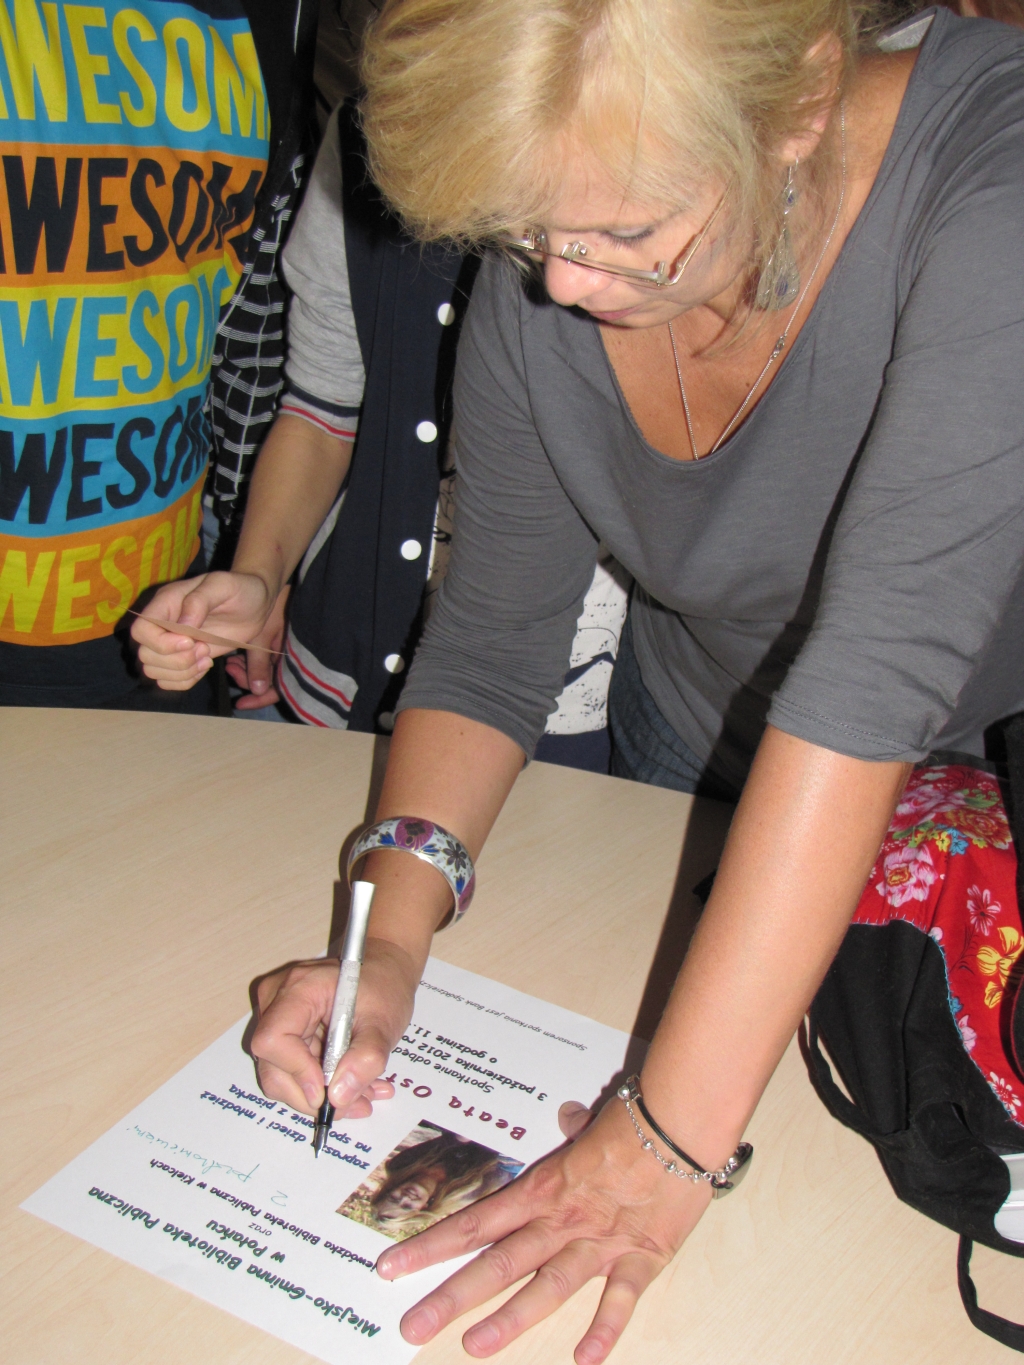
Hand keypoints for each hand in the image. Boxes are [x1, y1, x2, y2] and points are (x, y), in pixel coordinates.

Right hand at [131, 571, 273, 689]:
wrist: (255, 603)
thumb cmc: (239, 589)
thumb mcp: (222, 585)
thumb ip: (199, 601)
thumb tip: (183, 626)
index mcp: (165, 603)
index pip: (141, 630)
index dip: (161, 643)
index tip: (190, 641)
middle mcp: (162, 625)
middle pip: (145, 655)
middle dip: (177, 661)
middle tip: (205, 650)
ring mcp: (170, 644)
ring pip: (154, 671)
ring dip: (182, 672)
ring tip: (206, 658)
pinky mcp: (182, 659)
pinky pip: (167, 681)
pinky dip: (185, 681)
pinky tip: (204, 667)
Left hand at [226, 585, 289, 708]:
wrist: (266, 585)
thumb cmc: (268, 608)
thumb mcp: (262, 636)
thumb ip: (258, 663)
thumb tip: (256, 690)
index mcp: (292, 660)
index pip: (279, 689)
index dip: (261, 699)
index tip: (241, 702)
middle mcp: (286, 660)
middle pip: (267, 684)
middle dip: (248, 682)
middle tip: (232, 669)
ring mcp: (277, 653)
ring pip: (260, 674)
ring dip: (244, 672)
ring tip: (231, 662)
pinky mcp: (268, 646)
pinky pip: (256, 662)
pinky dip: (245, 663)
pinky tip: (234, 656)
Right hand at [249, 936, 420, 1117]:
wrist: (384, 969)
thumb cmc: (383, 984)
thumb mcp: (384, 1022)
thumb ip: (366, 1058)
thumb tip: (339, 1097)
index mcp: (299, 987)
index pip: (274, 1039)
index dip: (296, 1071)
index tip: (328, 1091)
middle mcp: (277, 1000)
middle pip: (273, 1066)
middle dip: (312, 1095)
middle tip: (356, 1105)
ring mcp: (277, 1016)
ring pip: (281, 1075)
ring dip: (321, 1095)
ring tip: (363, 1096)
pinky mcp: (285, 1031)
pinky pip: (292, 1069)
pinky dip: (321, 1085)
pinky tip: (353, 1084)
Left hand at [376, 1097, 711, 1363]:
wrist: (679, 1121)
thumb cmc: (635, 1116)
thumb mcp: (594, 1121)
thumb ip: (575, 1128)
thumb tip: (569, 1116)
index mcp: (544, 1188)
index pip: (476, 1222)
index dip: (432, 1245)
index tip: (392, 1266)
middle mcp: (562, 1220)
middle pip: (498, 1261)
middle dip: (452, 1295)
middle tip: (411, 1325)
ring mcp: (600, 1243)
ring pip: (548, 1286)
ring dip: (512, 1318)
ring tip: (475, 1346)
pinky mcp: (642, 1257)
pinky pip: (621, 1300)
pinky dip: (605, 1330)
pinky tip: (585, 1359)